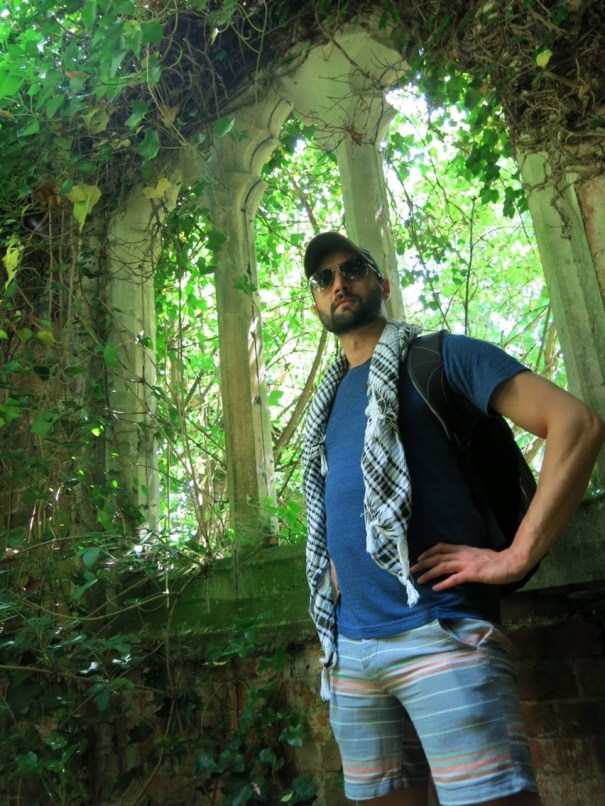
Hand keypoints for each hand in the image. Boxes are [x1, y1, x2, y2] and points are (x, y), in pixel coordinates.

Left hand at [410, 543, 526, 590]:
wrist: (511, 563)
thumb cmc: (497, 561)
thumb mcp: (478, 555)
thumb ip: (467, 557)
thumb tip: (458, 562)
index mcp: (464, 549)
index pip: (442, 547)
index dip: (429, 552)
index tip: (420, 557)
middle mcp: (462, 554)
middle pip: (438, 557)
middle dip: (424, 563)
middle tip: (413, 570)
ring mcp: (466, 564)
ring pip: (442, 566)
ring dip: (429, 573)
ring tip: (419, 580)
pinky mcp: (472, 574)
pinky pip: (454, 579)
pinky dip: (443, 583)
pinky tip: (436, 588)